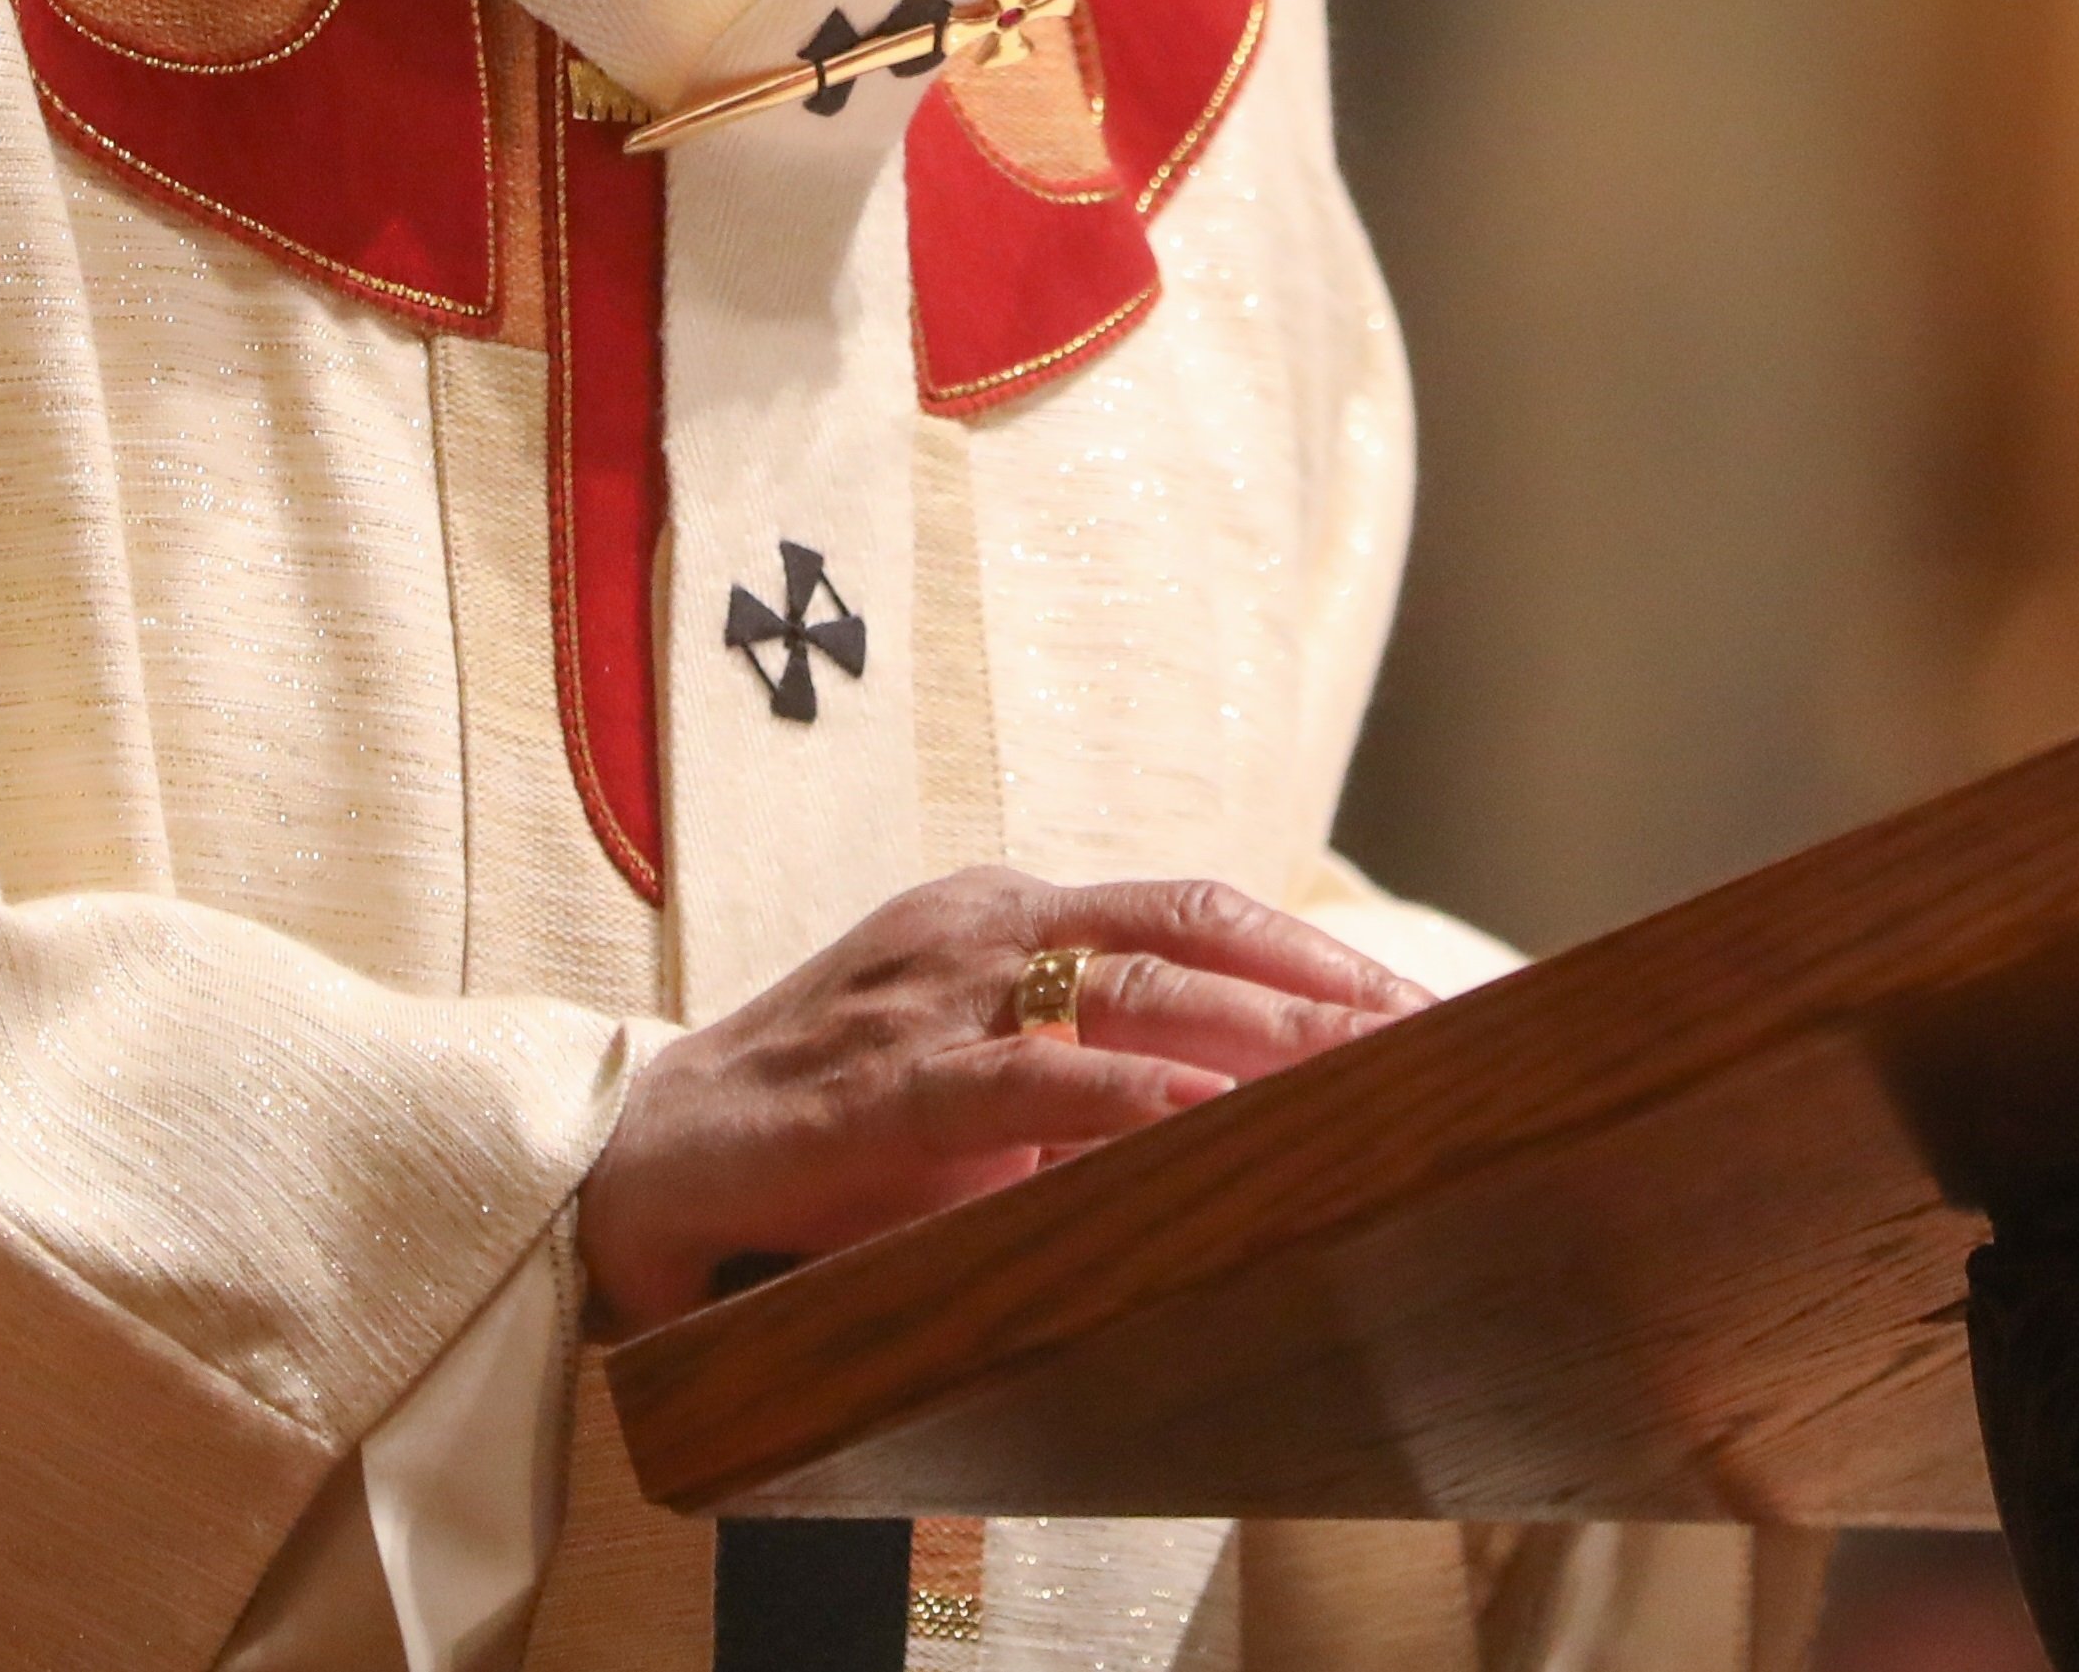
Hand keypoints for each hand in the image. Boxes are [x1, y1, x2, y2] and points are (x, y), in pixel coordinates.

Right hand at [576, 865, 1426, 1329]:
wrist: (632, 1165)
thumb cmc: (818, 1143)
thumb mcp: (973, 1097)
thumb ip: (1084, 1093)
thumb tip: (1245, 1140)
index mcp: (1003, 919)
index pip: (1192, 912)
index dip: (1313, 951)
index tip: (1425, 1006)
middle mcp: (977, 931)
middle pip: (1190, 936)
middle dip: (1328, 989)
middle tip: (1446, 1042)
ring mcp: (925, 997)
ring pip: (1130, 988)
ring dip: (1267, 1032)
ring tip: (1376, 1073)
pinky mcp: (878, 1087)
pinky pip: (1026, 1079)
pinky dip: (1129, 1094)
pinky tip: (1211, 1117)